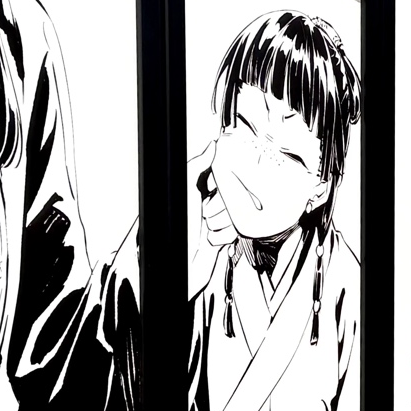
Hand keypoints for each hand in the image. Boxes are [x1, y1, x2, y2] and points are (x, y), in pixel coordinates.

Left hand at [188, 142, 233, 280]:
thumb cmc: (173, 227)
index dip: (222, 185)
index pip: (225, 177)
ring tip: (205, 228)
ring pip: (236, 215)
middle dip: (218, 208)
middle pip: (234, 197)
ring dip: (219, 224)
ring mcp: (218, 221)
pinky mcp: (225, 238)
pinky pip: (236, 232)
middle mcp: (210, 204)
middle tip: (204, 214)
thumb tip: (212, 147)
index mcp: (200, 189)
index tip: (215, 190)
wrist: (177, 263)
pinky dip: (222, 237)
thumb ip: (198, 166)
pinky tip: (210, 239)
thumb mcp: (185, 190)